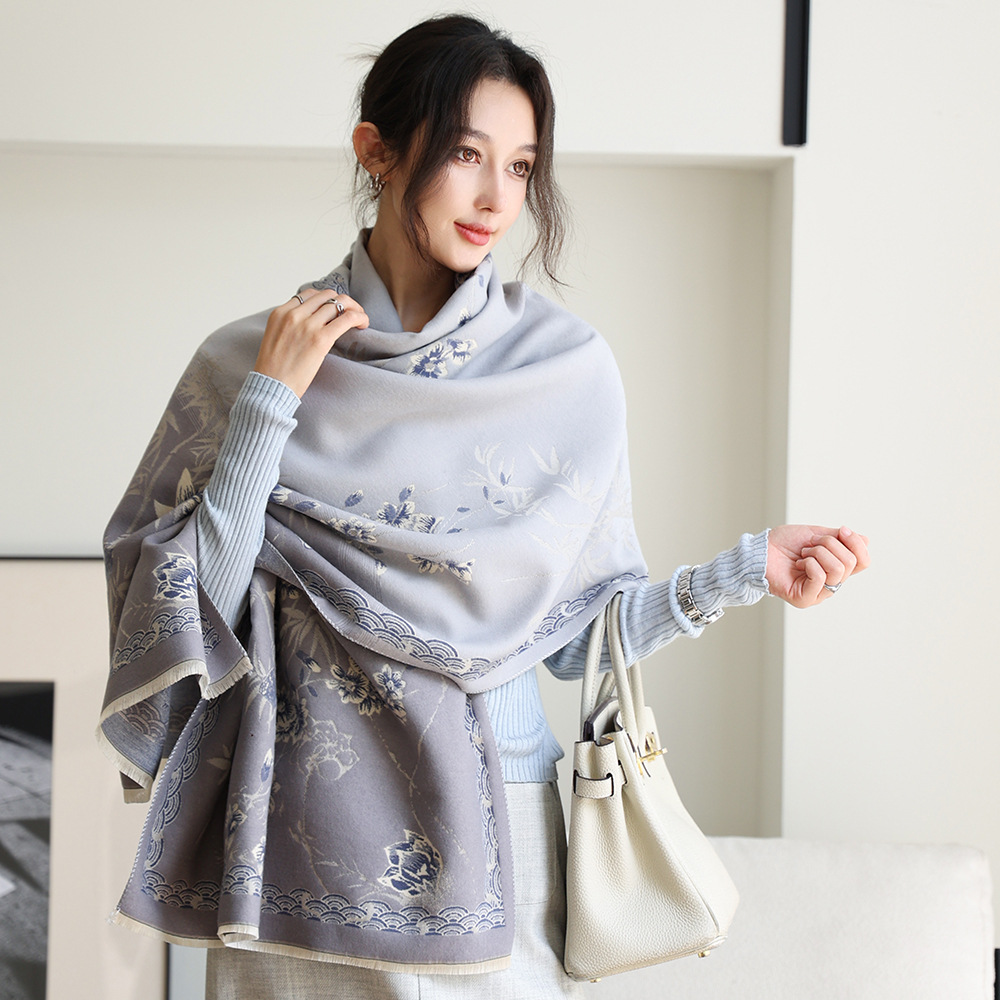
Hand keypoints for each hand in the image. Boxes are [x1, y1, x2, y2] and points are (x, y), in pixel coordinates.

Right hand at [254, 289, 368, 397]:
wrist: (270, 388)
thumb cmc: (274, 371)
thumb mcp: (275, 338)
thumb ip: (290, 326)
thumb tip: (312, 324)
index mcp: (280, 313)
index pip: (309, 295)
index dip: (325, 301)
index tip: (334, 311)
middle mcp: (294, 314)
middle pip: (327, 296)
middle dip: (342, 302)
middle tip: (350, 314)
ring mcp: (307, 325)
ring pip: (339, 303)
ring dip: (354, 309)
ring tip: (360, 320)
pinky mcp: (321, 339)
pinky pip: (347, 318)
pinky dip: (359, 317)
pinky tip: (363, 324)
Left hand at [766, 525, 869, 607]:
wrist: (760, 549)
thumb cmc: (784, 543)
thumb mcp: (816, 534)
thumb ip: (840, 539)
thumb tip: (865, 540)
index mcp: (836, 568)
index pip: (862, 561)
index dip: (856, 543)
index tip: (841, 530)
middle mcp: (831, 583)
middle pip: (850, 563)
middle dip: (829, 545)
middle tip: (810, 545)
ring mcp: (818, 593)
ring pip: (837, 570)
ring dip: (818, 553)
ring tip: (803, 554)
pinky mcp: (805, 599)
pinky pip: (820, 578)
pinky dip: (810, 564)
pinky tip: (799, 563)